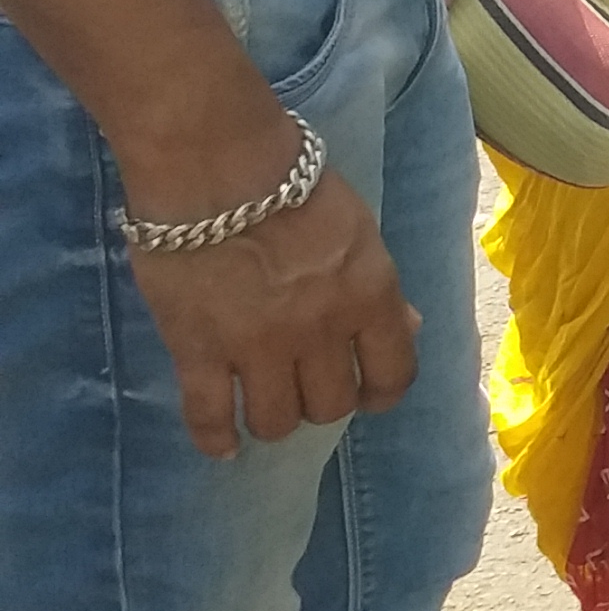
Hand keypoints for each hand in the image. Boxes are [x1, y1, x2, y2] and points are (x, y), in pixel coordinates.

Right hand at [119, 142, 417, 458]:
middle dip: (322, 401)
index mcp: (369, 295)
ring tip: (264, 402)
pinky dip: (215, 437)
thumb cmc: (292, 184)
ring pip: (276, 419)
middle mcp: (320, 330)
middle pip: (332, 404)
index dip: (382, 392)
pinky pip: (208, 415)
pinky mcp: (198, 349)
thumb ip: (379, 287)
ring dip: (273, 417)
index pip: (394, 372)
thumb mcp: (358, 230)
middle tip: (305, 385)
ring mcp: (258, 345)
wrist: (217, 166)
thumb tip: (408, 328)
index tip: (368, 394)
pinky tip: (222, 445)